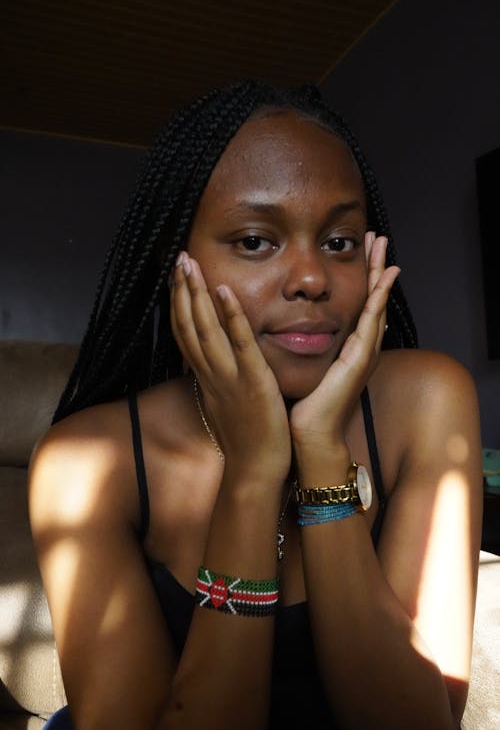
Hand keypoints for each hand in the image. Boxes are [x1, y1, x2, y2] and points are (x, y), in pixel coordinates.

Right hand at [171, 252, 290, 484]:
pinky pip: (240, 345)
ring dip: (196, 295)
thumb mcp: (225, 403)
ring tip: (190, 264)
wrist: (254, 471)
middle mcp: (210, 374)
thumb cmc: (245, 439)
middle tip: (178, 258)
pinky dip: (231, 317)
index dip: (178, 305)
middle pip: (188, 326)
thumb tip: (214, 362)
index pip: (185, 335)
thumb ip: (219, 379)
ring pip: (205, 330)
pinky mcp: (253, 382)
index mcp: (205, 378)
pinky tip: (224, 292)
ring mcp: (229, 377)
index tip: (175, 279)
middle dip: (181, 290)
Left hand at [290, 233, 399, 452]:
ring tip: (383, 247)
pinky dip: (378, 299)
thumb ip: (301, 347)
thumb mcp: (303, 368)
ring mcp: (363, 354)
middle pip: (372, 299)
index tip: (360, 250)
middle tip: (378, 237)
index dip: (361, 277)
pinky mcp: (359, 361)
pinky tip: (382, 279)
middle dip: (375, 267)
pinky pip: (371, 323)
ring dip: (381, 274)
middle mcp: (360, 348)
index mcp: (346, 349)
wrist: (309, 436)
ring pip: (376, 304)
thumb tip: (284, 327)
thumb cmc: (303, 406)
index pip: (357, 304)